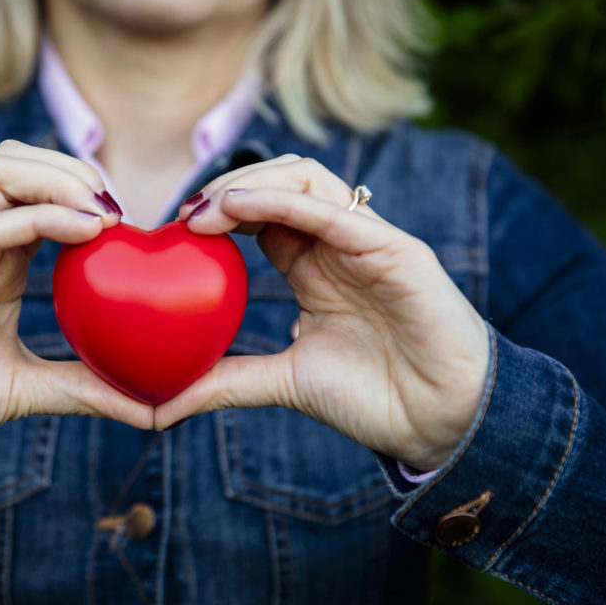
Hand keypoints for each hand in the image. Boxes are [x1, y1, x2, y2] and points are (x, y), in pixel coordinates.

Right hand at [0, 140, 151, 485]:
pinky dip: (39, 216)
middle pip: (20, 162)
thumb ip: (86, 387)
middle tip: (120, 210)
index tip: (133, 224)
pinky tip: (86, 230)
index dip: (88, 191)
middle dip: (75, 169)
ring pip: (0, 171)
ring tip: (104, 212)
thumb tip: (154, 410)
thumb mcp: (26, 388)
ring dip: (60, 178)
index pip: (40, 191)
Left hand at [157, 155, 489, 469]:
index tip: (174, 231)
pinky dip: (281, 201)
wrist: (443, 425)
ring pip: (307, 179)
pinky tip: (237, 205)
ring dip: (250, 183)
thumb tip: (162, 408)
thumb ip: (228, 381)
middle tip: (184, 215)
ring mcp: (368, 242)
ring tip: (206, 210)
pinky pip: (335, 211)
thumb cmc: (375, 399)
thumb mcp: (284, 382)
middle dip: (227, 188)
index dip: (217, 211)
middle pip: (279, 182)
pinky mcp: (395, 250)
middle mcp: (338, 244)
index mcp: (314, 266)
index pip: (260, 214)